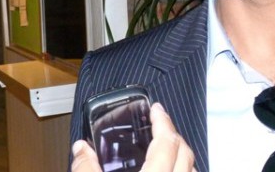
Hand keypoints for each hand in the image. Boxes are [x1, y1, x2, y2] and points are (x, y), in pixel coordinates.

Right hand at [71, 102, 195, 171]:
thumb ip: (87, 168)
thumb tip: (82, 149)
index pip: (167, 141)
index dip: (163, 121)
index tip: (157, 109)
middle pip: (186, 152)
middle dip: (174, 135)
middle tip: (161, 125)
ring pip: (192, 169)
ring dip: (182, 156)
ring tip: (168, 149)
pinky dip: (183, 171)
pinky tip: (170, 171)